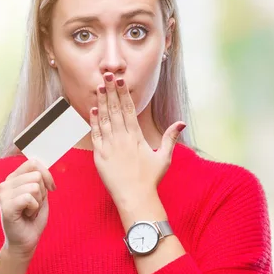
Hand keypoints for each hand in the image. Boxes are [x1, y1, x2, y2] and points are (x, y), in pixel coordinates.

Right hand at [0, 159, 55, 259]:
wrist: (26, 241)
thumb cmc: (33, 218)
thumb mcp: (40, 194)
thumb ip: (41, 179)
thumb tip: (45, 166)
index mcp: (12, 179)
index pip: (33, 163)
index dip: (47, 174)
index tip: (51, 188)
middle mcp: (5, 184)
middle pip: (36, 175)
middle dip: (42, 192)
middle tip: (34, 205)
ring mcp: (3, 195)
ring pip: (34, 187)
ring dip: (38, 202)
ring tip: (29, 211)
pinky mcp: (6, 206)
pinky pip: (29, 198)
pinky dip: (34, 208)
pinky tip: (27, 215)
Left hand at [88, 72, 185, 208]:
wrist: (135, 198)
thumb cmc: (150, 179)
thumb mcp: (164, 157)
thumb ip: (170, 138)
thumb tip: (181, 123)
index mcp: (136, 137)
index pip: (129, 110)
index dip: (124, 94)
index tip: (121, 81)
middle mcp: (122, 139)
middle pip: (115, 110)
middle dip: (111, 92)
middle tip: (107, 75)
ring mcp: (109, 147)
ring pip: (104, 120)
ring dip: (101, 102)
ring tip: (99, 87)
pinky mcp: (99, 156)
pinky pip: (95, 135)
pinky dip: (93, 122)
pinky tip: (92, 110)